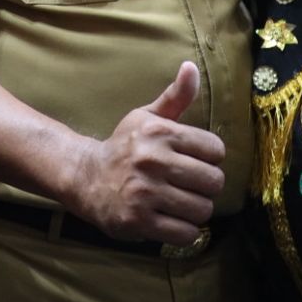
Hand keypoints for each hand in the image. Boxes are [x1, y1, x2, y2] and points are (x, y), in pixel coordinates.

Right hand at [65, 61, 224, 244]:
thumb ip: (175, 96)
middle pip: (213, 182)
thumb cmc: (125, 146)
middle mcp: (153, 161)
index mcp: (160, 132)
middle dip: (207, 187)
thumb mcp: (147, 117)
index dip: (210, 159)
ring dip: (196, 211)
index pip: (215, 150)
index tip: (195, 162)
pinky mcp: (139, 220)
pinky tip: (172, 221)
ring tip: (181, 204)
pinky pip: (185, 233)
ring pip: (202, 209)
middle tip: (191, 187)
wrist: (86, 177)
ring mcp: (145, 192)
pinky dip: (185, 232)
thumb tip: (191, 67)